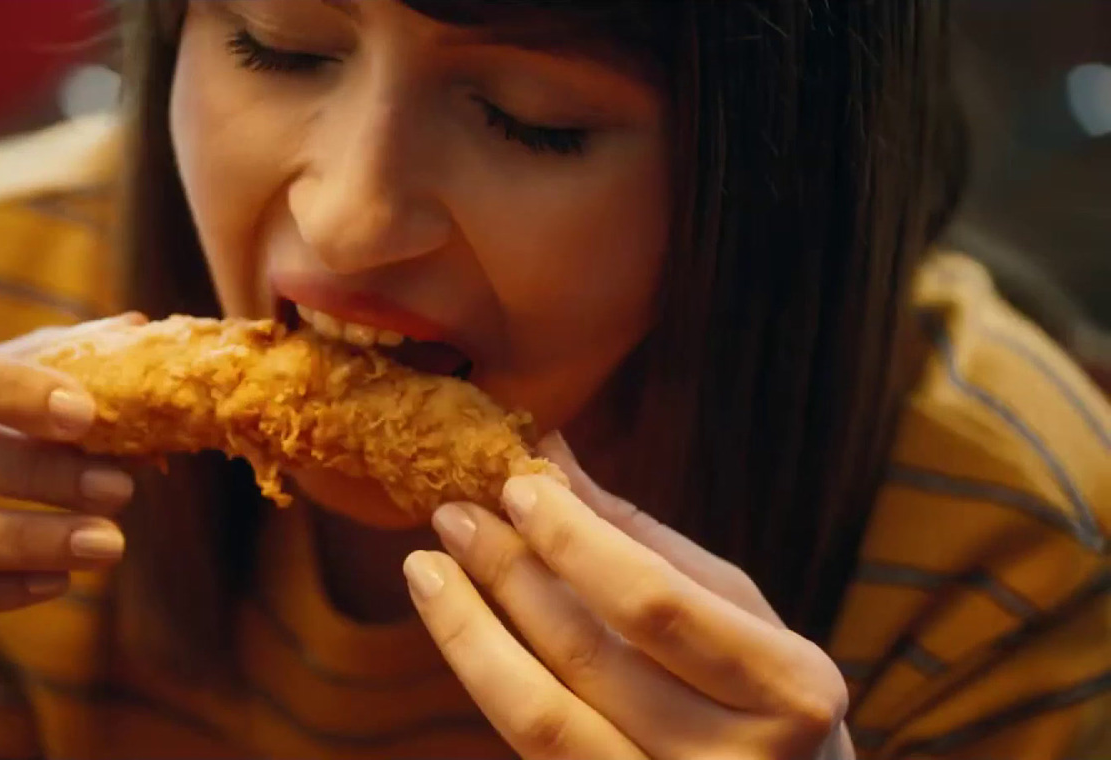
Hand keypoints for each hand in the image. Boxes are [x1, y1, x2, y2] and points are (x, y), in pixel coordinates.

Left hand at [407, 435, 853, 759]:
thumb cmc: (764, 696)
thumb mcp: (737, 612)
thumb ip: (645, 541)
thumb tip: (548, 452)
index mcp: (790, 691)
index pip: (654, 604)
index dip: (574, 542)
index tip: (517, 485)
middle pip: (588, 658)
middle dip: (509, 573)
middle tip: (453, 512)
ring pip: (540, 721)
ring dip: (469, 633)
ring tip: (425, 567)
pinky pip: (531, 752)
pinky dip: (487, 683)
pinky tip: (460, 630)